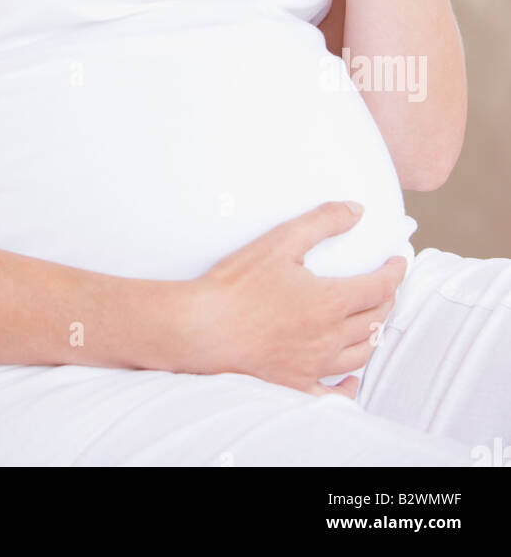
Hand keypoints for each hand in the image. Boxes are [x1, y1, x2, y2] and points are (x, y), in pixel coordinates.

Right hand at [168, 200, 407, 396]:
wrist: (204, 327)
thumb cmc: (237, 284)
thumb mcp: (280, 241)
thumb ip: (322, 222)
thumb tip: (356, 210)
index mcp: (329, 302)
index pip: (379, 287)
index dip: (395, 273)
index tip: (400, 260)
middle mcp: (329, 337)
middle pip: (375, 319)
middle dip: (388, 299)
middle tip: (387, 285)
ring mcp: (314, 364)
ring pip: (362, 353)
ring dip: (375, 334)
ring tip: (374, 320)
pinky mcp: (295, 383)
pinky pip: (333, 393)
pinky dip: (349, 387)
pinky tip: (352, 381)